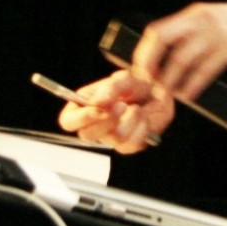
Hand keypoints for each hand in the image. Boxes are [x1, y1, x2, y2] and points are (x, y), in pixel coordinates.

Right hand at [56, 69, 174, 153]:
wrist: (158, 93)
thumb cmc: (135, 84)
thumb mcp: (123, 79)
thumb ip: (110, 88)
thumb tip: (97, 102)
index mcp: (84, 107)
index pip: (68, 121)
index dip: (81, 118)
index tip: (98, 108)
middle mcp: (94, 125)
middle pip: (87, 134)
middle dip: (108, 119)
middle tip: (123, 104)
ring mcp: (110, 138)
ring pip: (113, 139)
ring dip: (129, 120)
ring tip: (135, 108)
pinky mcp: (127, 146)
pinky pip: (131, 145)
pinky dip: (141, 128)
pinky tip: (143, 118)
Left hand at [131, 0, 226, 101]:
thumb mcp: (223, 23)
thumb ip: (202, 36)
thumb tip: (179, 60)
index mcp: (197, 13)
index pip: (157, 30)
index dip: (144, 53)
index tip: (141, 73)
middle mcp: (201, 19)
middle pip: (160, 39)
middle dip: (148, 65)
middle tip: (147, 88)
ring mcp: (217, 32)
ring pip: (179, 58)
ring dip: (169, 81)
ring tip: (165, 98)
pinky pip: (205, 68)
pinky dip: (193, 84)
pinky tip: (189, 96)